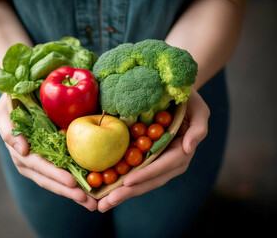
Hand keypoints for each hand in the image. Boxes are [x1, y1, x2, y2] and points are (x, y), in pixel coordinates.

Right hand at [0, 93, 97, 210]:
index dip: (55, 174)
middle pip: (49, 180)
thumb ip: (9, 130)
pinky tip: (87, 192)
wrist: (18, 98)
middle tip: (88, 201)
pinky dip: (73, 185)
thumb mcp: (4, 112)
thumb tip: (22, 150)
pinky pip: (60, 175)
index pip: (39, 166)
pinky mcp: (48, 161)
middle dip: (68, 191)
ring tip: (91, 203)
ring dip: (73, 193)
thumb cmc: (11, 103)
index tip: (72, 182)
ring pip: (55, 182)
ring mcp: (38, 164)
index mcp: (19, 151)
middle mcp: (28, 162)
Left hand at [97, 90, 209, 211]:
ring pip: (140, 181)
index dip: (146, 175)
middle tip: (106, 204)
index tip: (128, 182)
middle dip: (128, 192)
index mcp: (181, 153)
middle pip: (149, 180)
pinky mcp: (146, 158)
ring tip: (102, 204)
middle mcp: (169, 163)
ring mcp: (157, 162)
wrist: (177, 96)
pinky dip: (120, 182)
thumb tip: (188, 150)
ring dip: (121, 193)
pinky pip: (133, 171)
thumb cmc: (190, 101)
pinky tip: (104, 190)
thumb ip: (198, 130)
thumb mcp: (199, 111)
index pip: (163, 167)